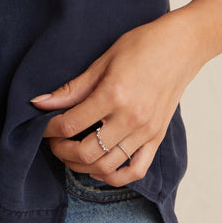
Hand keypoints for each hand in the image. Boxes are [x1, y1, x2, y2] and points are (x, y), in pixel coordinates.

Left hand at [32, 11, 203, 186]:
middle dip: (62, 151)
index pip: (70, 125)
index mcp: (113, 95)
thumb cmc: (143, 45)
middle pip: (86, 153)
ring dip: (82, 166)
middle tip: (54, 142)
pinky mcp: (157, 138)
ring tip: (71, 153)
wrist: (181, 46)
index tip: (42, 125)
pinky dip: (114, 176)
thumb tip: (40, 102)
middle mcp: (130, 118)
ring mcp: (146, 132)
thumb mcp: (103, 60)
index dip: (49, 129)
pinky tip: (99, 167)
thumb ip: (73, 88)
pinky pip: (135, 170)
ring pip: (107, 167)